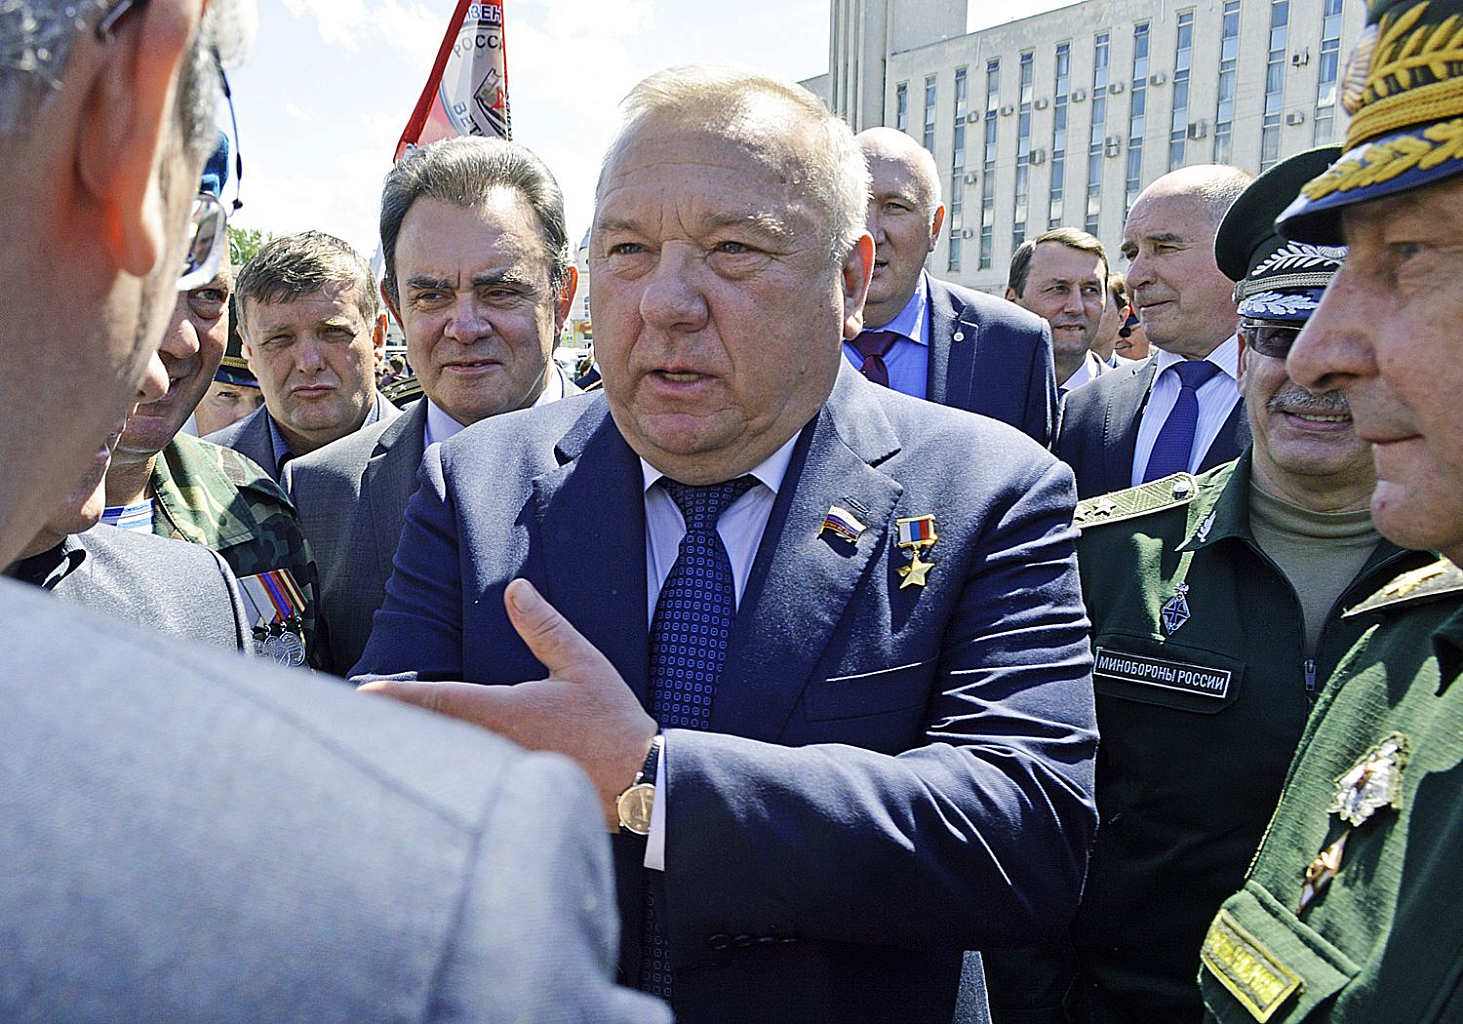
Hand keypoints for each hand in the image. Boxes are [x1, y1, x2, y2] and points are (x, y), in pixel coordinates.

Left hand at [360, 578, 657, 829]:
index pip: (438, 702)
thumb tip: (516, 590)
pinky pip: (466, 780)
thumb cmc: (612, 723)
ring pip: (444, 762)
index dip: (395, 699)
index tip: (361, 696)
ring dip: (414, 751)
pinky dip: (442, 771)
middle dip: (391, 729)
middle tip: (353, 720)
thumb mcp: (582, 664)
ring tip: (380, 743)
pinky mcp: (509, 792)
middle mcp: (494, 745)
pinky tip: (430, 770)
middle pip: (428, 738)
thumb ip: (544, 627)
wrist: (638, 783)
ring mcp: (499, 774)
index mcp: (505, 711)